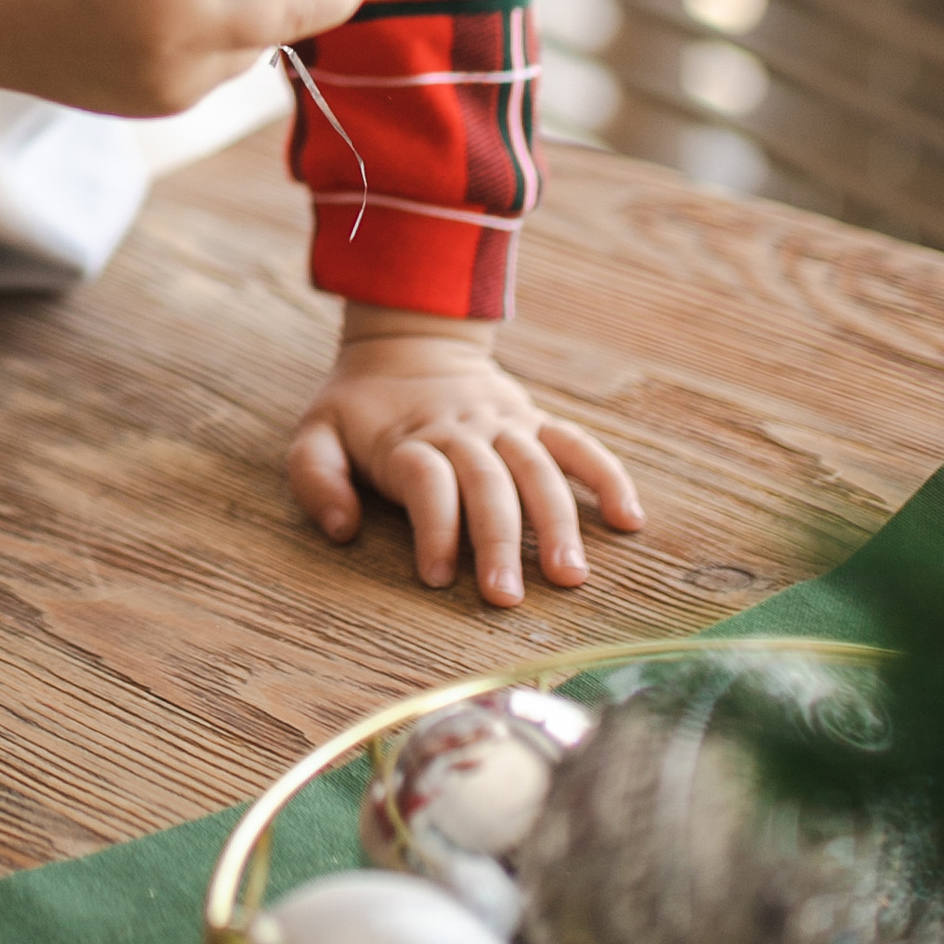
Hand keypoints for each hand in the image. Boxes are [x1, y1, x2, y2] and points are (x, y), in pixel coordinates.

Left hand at [287, 308, 647, 605]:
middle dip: (497, 541)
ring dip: (557, 521)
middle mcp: (462, 429)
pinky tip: (629, 520)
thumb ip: (317, 479)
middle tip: (506, 599)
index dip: (433, 527)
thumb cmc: (358, 408)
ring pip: (537, 469)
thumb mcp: (314, 433)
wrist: (407, 344)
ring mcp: (505, 424)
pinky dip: (606, 477)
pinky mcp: (534, 421)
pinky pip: (578, 445)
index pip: (427, 481)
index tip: (436, 577)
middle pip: (487, 483)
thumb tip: (342, 530)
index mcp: (408, 437)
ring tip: (569, 575)